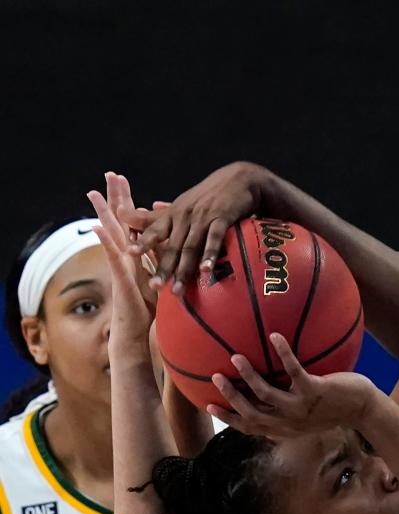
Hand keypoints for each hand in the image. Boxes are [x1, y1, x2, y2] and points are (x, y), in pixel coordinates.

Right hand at [88, 173, 154, 353]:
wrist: (139, 329)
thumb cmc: (152, 305)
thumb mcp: (164, 275)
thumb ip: (166, 259)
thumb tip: (180, 245)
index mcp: (136, 252)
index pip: (132, 221)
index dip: (129, 200)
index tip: (126, 181)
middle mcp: (126, 255)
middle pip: (119, 220)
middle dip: (115, 197)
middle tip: (110, 174)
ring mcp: (120, 264)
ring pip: (110, 233)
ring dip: (102, 212)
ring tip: (93, 192)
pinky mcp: (120, 277)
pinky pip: (111, 255)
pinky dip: (105, 241)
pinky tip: (96, 227)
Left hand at [121, 161, 270, 294]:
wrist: (238, 179)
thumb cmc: (208, 195)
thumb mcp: (180, 204)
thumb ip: (154, 215)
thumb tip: (123, 215)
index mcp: (174, 214)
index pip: (154, 229)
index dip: (142, 241)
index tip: (129, 254)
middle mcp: (185, 216)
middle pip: (172, 246)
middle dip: (163, 268)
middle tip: (155, 287)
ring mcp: (203, 217)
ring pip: (191, 247)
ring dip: (184, 269)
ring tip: (178, 289)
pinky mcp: (222, 218)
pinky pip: (214, 239)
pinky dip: (209, 254)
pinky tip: (205, 270)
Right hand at [207, 333, 380, 437]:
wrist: (363, 409)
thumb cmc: (335, 409)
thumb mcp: (308, 417)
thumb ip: (286, 411)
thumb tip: (265, 396)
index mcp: (285, 429)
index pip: (251, 427)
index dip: (229, 419)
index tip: (209, 405)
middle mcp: (291, 422)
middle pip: (253, 414)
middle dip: (231, 397)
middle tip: (216, 376)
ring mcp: (302, 407)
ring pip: (266, 394)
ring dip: (249, 375)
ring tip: (236, 356)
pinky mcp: (316, 391)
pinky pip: (294, 370)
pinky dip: (283, 353)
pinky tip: (275, 336)